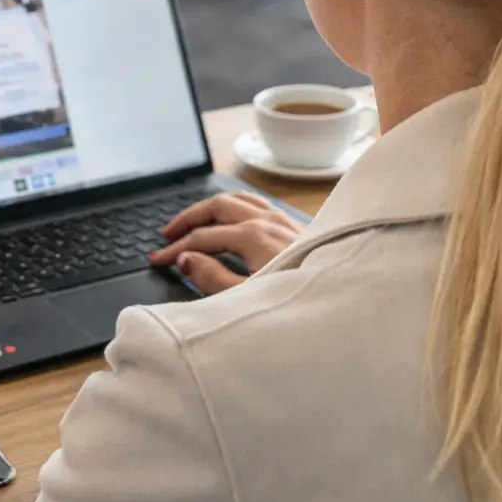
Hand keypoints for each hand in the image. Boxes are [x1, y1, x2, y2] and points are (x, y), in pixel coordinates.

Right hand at [150, 191, 305, 296]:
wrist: (344, 299)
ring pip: (238, 198)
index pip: (202, 237)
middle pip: (216, 206)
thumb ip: (213, 278)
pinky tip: (234, 216)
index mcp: (252, 236)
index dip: (175, 248)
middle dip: (188, 218)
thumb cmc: (298, 303)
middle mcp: (267, 220)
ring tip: (195, 220)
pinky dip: (237, 205)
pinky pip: (258, 203)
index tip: (158, 260)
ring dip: (212, 207)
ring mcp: (283, 219)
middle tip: (168, 233)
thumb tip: (186, 259)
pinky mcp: (295, 224)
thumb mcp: (247, 298)